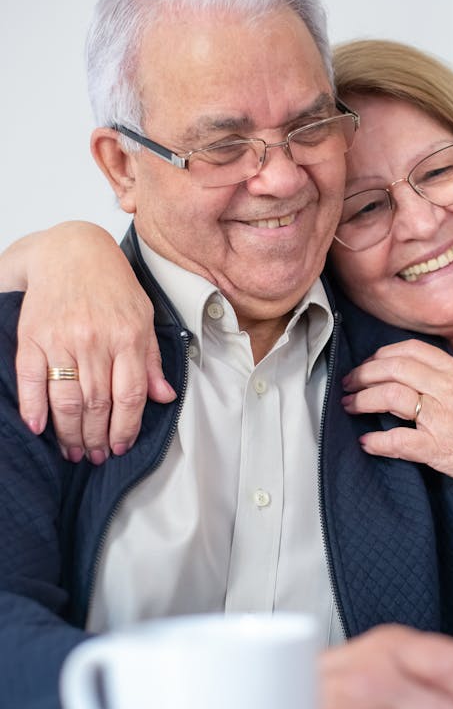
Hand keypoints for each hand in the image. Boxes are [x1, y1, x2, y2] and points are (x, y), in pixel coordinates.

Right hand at [9, 222, 174, 460]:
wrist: (70, 251)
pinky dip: (33, 408)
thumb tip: (165, 398)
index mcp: (128, 337)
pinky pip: (31, 379)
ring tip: (73, 451)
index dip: (126, 428)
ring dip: (69, 433)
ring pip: (67, 399)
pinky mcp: (32, 336)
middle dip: (97, 438)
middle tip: (96, 456)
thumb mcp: (143, 317)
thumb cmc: (111, 285)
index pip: (130, 396)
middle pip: (97, 404)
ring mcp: (61, 339)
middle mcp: (95, 340)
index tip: (121, 446)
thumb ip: (151, 360)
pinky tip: (39, 429)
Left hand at [342, 339, 452, 494]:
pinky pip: (399, 442)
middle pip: (392, 369)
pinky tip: (366, 443)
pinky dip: (377, 442)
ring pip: (389, 398)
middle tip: (351, 382)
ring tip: (350, 405)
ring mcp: (441, 418)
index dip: (384, 354)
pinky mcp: (439, 449)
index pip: (411, 351)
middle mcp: (446, 390)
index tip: (372, 362)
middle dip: (364, 373)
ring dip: (362, 400)